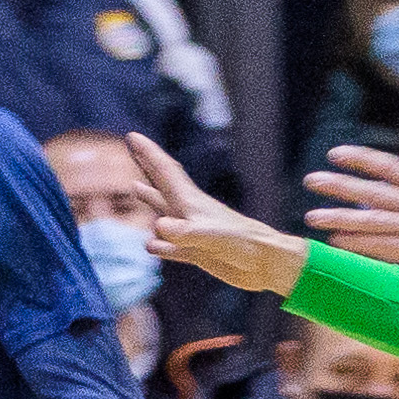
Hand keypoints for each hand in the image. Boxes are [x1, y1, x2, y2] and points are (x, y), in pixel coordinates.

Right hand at [127, 130, 306, 297]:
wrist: (265, 262)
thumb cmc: (240, 244)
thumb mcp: (208, 236)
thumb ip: (182, 232)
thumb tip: (158, 226)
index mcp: (191, 201)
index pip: (165, 172)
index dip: (148, 154)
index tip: (133, 136)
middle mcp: (189, 212)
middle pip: (162, 184)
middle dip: (147, 165)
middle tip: (133, 146)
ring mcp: (192, 232)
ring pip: (164, 212)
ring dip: (150, 199)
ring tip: (135, 186)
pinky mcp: (197, 252)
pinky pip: (171, 247)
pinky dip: (160, 245)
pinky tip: (152, 246)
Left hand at [307, 141, 398, 288]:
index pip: (392, 168)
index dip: (363, 159)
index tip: (337, 154)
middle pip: (375, 192)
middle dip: (341, 185)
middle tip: (311, 180)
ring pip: (374, 220)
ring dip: (341, 217)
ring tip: (312, 215)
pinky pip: (386, 247)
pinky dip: (361, 243)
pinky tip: (338, 241)